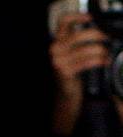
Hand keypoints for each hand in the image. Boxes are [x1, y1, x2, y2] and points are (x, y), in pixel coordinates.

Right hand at [50, 13, 109, 133]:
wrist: (65, 94)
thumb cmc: (71, 72)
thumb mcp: (70, 54)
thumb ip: (77, 41)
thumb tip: (97, 30)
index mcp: (56, 42)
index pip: (63, 22)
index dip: (76, 17)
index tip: (90, 18)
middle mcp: (55, 50)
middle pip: (78, 35)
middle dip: (97, 34)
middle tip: (107, 36)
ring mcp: (59, 62)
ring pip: (85, 49)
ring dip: (100, 50)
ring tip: (107, 52)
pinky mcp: (65, 72)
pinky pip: (86, 62)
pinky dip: (98, 60)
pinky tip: (104, 61)